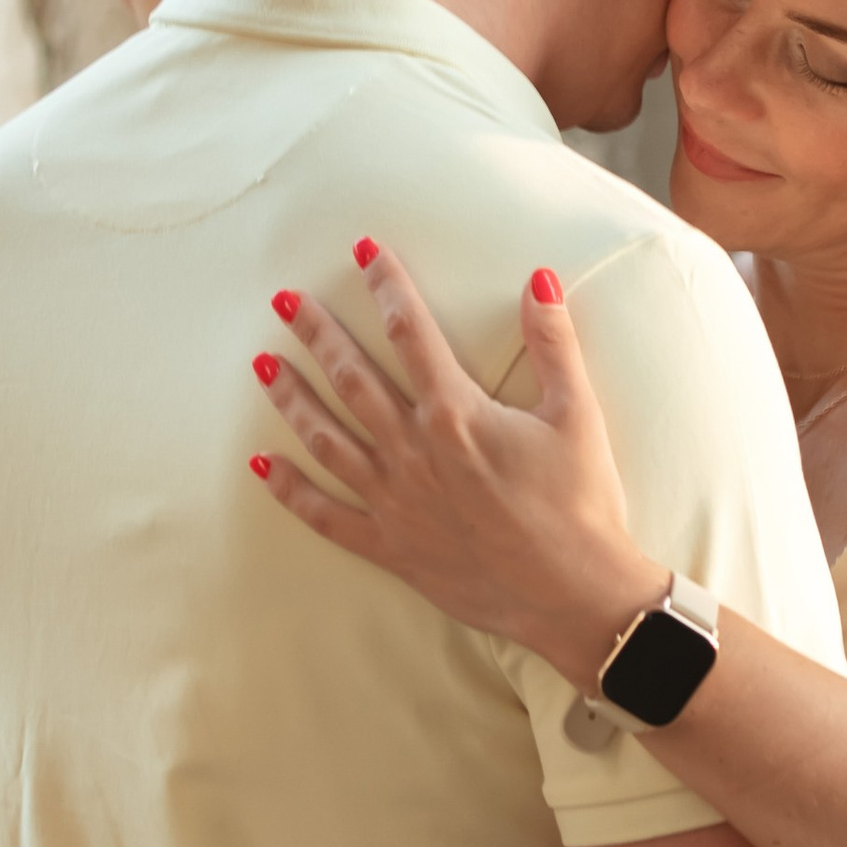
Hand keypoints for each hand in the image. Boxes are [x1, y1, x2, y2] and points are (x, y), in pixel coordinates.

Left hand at [250, 246, 661, 682]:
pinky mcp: (392, 547)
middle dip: (318, 333)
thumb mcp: (579, 415)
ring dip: (293, 400)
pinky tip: (263, 468)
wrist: (575, 594)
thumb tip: (538, 279)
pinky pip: (328, 516)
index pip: (412, 333)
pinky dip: (292, 492)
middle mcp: (414, 452)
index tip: (363, 253)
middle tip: (285, 301)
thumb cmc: (582, 504)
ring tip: (264, 365)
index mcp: (456, 414)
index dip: (386, 286)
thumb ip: (554, 343)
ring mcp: (396, 501)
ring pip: (328, 439)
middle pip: (353, 379)